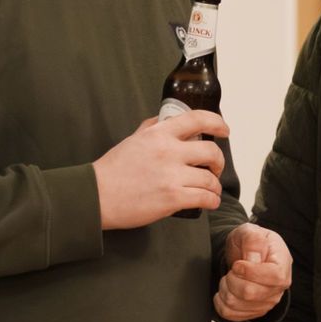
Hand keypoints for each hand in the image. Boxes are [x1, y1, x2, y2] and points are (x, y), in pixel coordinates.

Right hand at [93, 109, 227, 228]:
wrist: (96, 196)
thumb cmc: (112, 170)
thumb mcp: (132, 139)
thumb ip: (152, 127)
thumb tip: (167, 119)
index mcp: (159, 134)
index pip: (197, 119)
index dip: (217, 123)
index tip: (224, 130)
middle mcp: (168, 152)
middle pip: (211, 152)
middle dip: (218, 162)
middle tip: (215, 169)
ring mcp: (171, 176)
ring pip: (210, 179)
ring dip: (214, 186)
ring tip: (210, 190)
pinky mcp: (172, 199)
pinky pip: (205, 198)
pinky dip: (211, 201)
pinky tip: (208, 202)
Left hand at [215, 223, 292, 321]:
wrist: (249, 253)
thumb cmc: (253, 243)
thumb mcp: (252, 232)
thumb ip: (253, 242)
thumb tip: (252, 261)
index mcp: (283, 265)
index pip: (274, 277)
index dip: (251, 272)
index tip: (238, 264)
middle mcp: (278, 288)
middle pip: (249, 293)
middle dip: (232, 278)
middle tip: (232, 269)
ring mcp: (267, 302)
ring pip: (236, 304)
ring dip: (225, 289)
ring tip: (229, 278)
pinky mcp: (253, 312)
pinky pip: (230, 314)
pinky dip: (221, 302)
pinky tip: (226, 290)